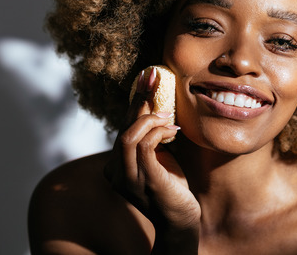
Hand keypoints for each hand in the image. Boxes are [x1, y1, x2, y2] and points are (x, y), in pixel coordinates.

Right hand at [103, 68, 200, 250]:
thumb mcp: (159, 158)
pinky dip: (158, 132)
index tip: (146, 77)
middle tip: (153, 76)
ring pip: (128, 136)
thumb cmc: (172, 188)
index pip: (123, 126)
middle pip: (123, 127)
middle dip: (138, 99)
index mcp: (116, 165)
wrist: (180, 220)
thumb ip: (151, 138)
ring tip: (168, 115)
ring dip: (150, 119)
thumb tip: (157, 106)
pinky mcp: (143, 180)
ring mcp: (126, 178)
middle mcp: (115, 172)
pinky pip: (144, 146)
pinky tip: (173, 130)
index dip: (134, 101)